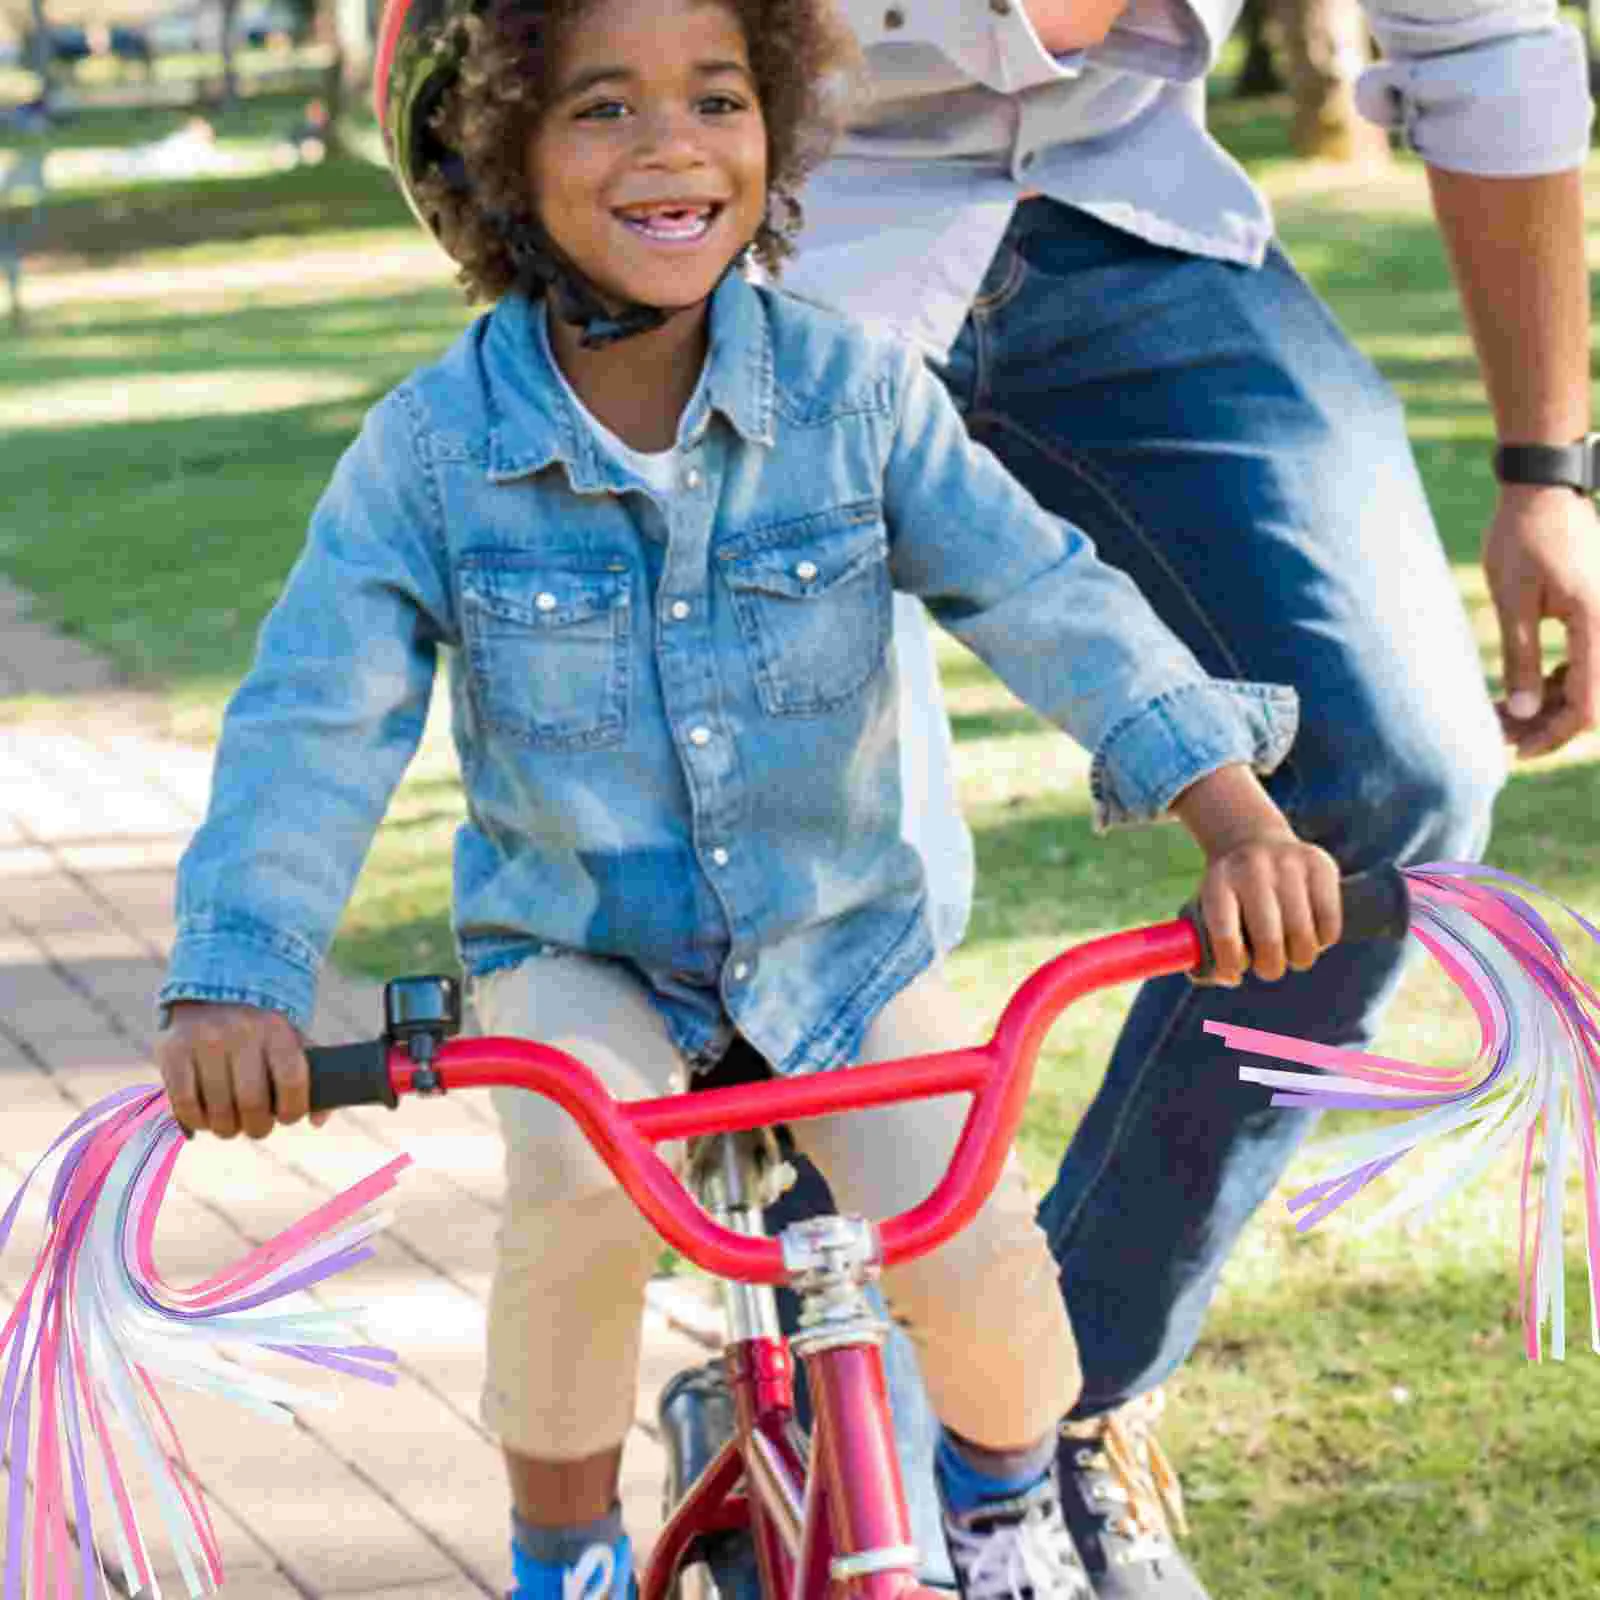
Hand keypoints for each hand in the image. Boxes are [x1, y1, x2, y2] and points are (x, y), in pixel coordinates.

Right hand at [156, 1001, 332, 1139]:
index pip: (292, 1082)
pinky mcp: (172, 1051)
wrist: (213, 991)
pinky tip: (205, 1118)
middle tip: (256, 1127)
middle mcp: (241, 1033)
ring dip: (226, 1128)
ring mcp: (204, 1041)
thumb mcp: (291, 1039)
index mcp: (277, 1030)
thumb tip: (318, 1120)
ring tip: (230, 1124)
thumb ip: (310, 1077)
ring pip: (218, 1110)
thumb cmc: (261, 1029)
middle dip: (258, 1127)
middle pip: (252, 1103)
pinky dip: (196, 1121)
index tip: (287, 1117)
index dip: (292, 1110)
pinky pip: (184, 1104)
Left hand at [1192, 833, 1342, 986]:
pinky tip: (1311, 935)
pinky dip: (1323, 940)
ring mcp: (1288, 864)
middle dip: (1270, 967)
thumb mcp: (1207, 909)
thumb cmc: (1231, 893)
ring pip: (1303, 935)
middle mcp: (1252, 869)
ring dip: (1299, 958)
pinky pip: (1330, 921)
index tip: (1236, 973)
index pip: (1225, 935)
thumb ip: (1210, 948)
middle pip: (1269, 940)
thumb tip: (1229, 978)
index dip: (1232, 965)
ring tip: (1292, 954)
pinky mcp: (1320, 865)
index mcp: (1218, 883)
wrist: (1253, 841)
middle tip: (1268, 968)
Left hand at [1483, 485, 1599, 758]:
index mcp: (1599, 623)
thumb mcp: (1511, 600)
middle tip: (1498, 735)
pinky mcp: (1598, 615)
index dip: (1554, 735)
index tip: (1515, 749)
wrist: (1543, 489)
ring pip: (1588, 684)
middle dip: (1547, 725)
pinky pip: (1586, 663)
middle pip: (1591, 700)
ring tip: (1501, 716)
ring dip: (1550, 706)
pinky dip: (1556, 683)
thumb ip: (1519, 658)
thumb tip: (1520, 714)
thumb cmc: (1522, 538)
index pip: (1587, 704)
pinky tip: (1521, 692)